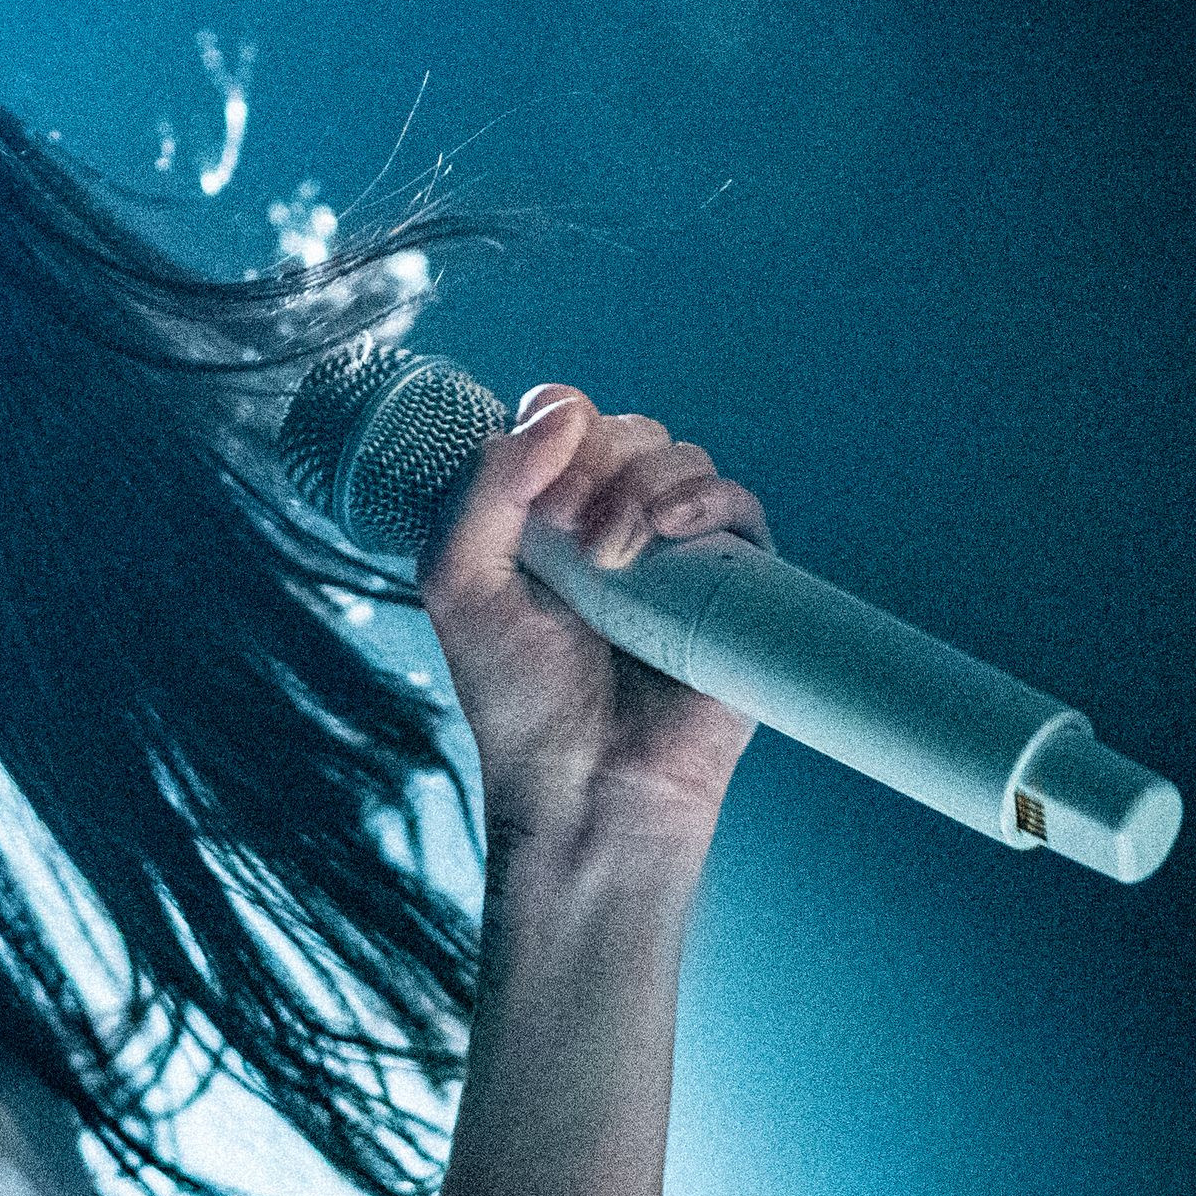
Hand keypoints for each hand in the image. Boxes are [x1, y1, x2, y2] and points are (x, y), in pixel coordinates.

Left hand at [418, 386, 769, 861]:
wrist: (586, 785)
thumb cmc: (518, 700)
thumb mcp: (457, 584)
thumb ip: (481, 490)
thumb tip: (558, 410)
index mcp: (540, 518)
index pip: (558, 423)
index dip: (551, 428)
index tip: (536, 489)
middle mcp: (610, 524)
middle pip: (621, 430)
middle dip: (594, 461)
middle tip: (570, 533)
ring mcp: (673, 551)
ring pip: (677, 457)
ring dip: (640, 485)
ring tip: (610, 557)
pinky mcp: (734, 582)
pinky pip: (738, 504)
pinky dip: (708, 496)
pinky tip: (672, 528)